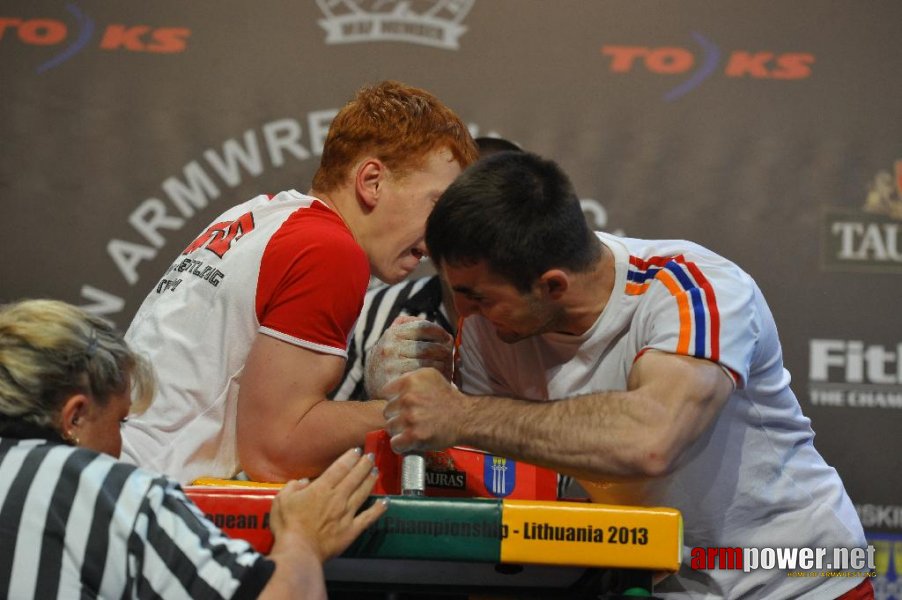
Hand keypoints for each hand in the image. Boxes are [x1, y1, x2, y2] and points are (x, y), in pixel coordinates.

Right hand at [268, 448, 387, 561]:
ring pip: (363, 492)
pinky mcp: (352, 530)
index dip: (350, 457)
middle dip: (364, 464)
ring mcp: (347, 513)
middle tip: (371, 456)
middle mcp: (338, 497)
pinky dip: (378, 509)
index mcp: (321, 488)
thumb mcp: (282, 499)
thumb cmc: (288, 525)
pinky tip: (385, 502)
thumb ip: (293, 486)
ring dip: (370, 481)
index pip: (340, 468)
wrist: (298, 550)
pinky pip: (368, 517)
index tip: (357, 450)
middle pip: (355, 477)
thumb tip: (303, 481)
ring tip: (376, 472)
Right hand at [365, 316, 453, 397]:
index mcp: (392, 333)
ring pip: (428, 363)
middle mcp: (389, 347)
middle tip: (450, 358)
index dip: (439, 331)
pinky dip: (434, 378)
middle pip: (428, 347)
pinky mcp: (394, 382)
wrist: (373, 386)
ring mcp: (391, 365)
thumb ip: (412, 328)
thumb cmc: (391, 360)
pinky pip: (422, 377)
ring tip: (448, 369)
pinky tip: (438, 379)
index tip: (447, 338)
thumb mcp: (394, 339)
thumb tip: (445, 335)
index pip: (422, 327)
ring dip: (443, 366)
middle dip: (444, 352)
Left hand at [383, 367, 466, 453]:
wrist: (465, 418)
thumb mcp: (430, 376)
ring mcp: (410, 417)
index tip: (402, 405)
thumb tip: (393, 386)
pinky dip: (401, 446)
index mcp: (410, 381)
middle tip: (411, 418)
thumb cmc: (448, 399)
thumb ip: (409, 378)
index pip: (386, 392)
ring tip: (413, 430)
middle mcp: (408, 397)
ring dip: (399, 431)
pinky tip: (410, 442)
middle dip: (397, 416)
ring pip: (390, 427)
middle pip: (387, 411)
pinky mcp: (414, 435)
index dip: (394, 400)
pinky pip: (395, 443)